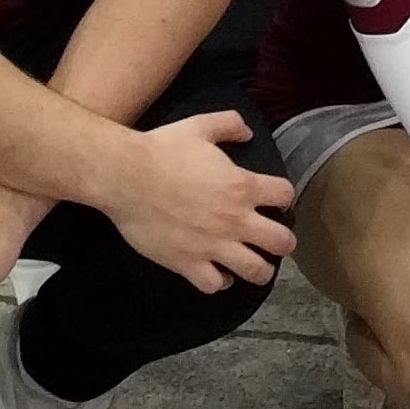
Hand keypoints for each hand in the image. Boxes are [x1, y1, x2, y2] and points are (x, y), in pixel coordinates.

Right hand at [98, 112, 296, 291]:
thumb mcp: (200, 125)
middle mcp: (235, 219)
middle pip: (281, 241)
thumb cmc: (163, 150)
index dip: (282, 196)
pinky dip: (220, 282)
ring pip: (255, 270)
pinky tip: (218, 275)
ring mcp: (213, 245)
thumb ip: (229, 124)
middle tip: (275, 241)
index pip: (284, 195)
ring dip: (261, 270)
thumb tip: (247, 131)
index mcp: (242, 186)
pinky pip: (214, 284)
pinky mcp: (187, 263)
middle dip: (283, 242)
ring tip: (257, 267)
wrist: (125, 177)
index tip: (275, 199)